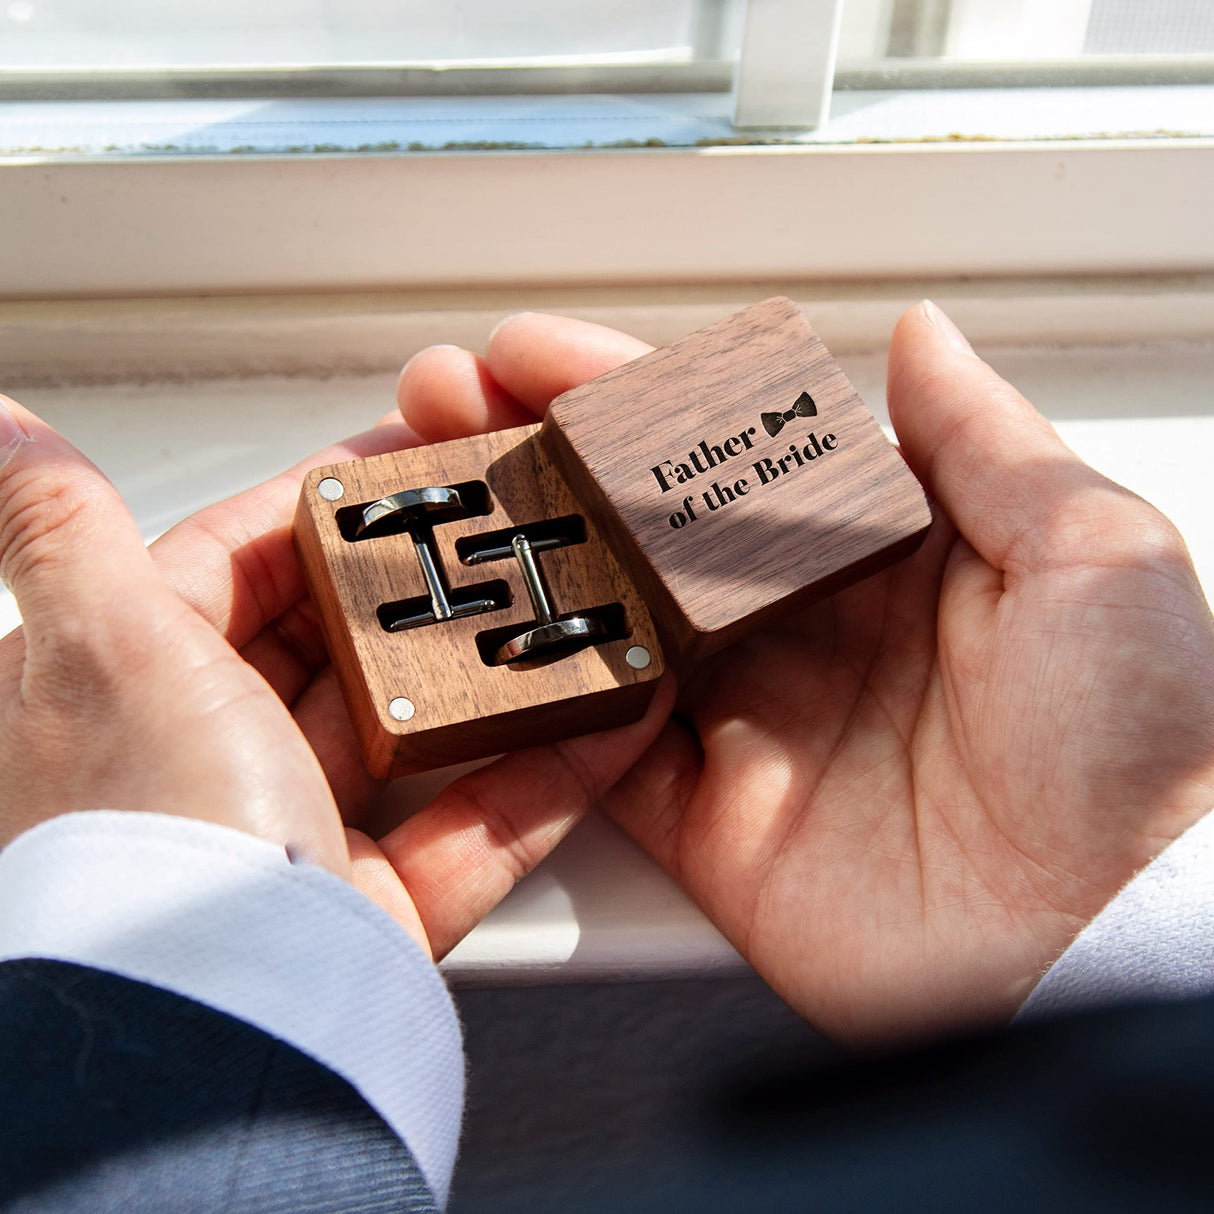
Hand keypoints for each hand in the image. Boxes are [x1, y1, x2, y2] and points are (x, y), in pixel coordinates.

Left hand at [0, 396, 671, 958]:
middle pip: (340, 639)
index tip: (409, 464)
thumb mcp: (104, 644)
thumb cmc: (148, 831)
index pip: (241, 560)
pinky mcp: (379, 903)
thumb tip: (4, 425)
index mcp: (130, 685)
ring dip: (494, 676)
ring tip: (565, 612)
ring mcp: (299, 831)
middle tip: (503, 532)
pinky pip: (480, 821)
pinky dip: (545, 774)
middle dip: (421, 586)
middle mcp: (211, 758)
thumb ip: (61, 527)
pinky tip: (603, 719)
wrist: (219, 1025)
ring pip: (417, 729)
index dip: (326, 501)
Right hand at [398, 304, 1213, 1041]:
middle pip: (643, 530)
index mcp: (882, 555)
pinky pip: (604, 763)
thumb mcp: (1090, 552)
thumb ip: (981, 442)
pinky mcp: (714, 828)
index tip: (541, 352)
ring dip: (518, 564)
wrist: (1114, 939)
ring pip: (607, 632)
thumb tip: (917, 337)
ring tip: (433, 495)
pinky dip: (544, 711)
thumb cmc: (1136, 745)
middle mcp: (803, 633)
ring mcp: (750, 728)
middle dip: (540, 459)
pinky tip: (482, 642)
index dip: (631, 395)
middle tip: (449, 401)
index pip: (727, 452)